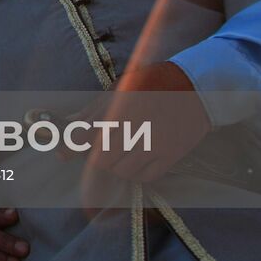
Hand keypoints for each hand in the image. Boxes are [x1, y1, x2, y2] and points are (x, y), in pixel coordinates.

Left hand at [75, 61, 210, 184]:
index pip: (85, 138)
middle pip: (102, 160)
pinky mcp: (171, 156)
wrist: (196, 86)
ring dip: (118, 165)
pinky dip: (138, 172)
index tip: (63, 153)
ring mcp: (154, 144)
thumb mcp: (119, 88)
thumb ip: (93, 110)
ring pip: (123, 172)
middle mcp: (134, 128)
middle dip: (98, 156)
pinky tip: (140, 158)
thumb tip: (70, 126)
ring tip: (125, 150)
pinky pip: (145, 177)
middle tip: (104, 148)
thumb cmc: (152, 83)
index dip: (71, 148)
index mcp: (118, 108)